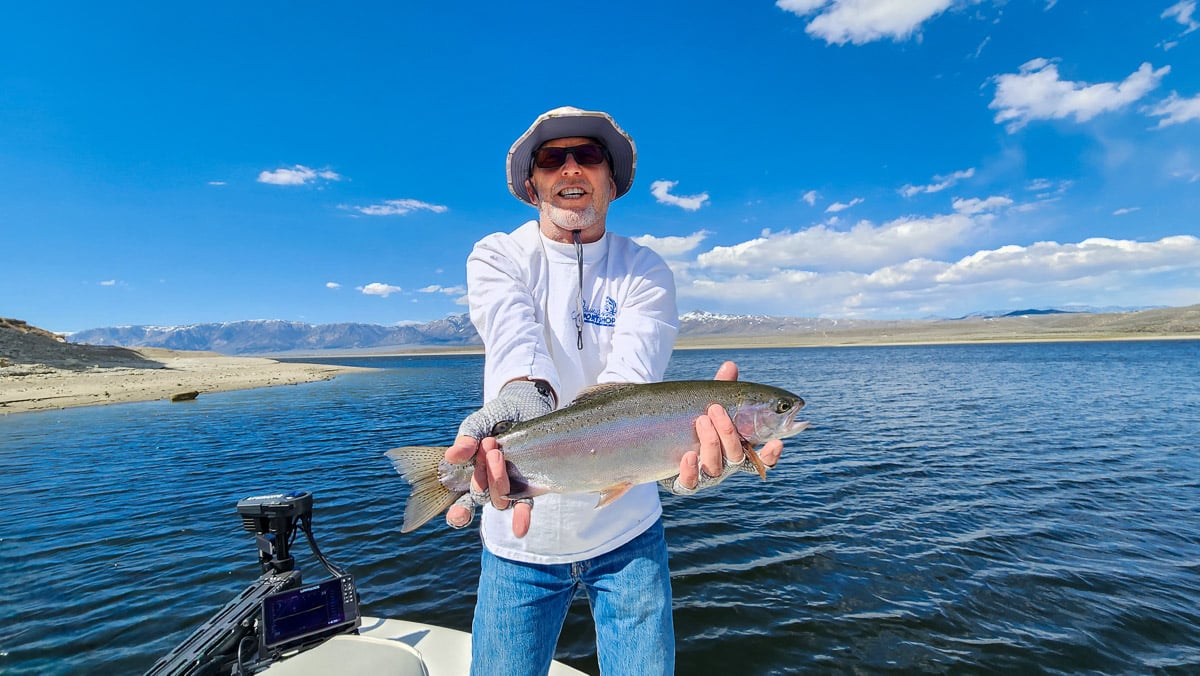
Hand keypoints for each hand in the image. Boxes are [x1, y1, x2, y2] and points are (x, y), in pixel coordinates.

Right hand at [444, 379, 553, 533]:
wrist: (526, 405)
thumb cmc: (497, 416)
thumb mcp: (478, 423)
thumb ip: (467, 437)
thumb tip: (452, 455)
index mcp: (471, 475)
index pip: (460, 501)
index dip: (457, 513)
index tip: (457, 514)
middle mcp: (488, 486)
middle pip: (480, 496)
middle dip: (482, 474)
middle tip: (488, 445)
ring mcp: (509, 486)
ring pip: (500, 500)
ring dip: (497, 482)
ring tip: (498, 453)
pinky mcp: (529, 484)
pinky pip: (524, 504)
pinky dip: (521, 516)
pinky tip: (520, 529)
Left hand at [664, 361, 784, 493]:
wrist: (663, 440)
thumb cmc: (695, 420)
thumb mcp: (708, 402)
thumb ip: (722, 388)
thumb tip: (730, 365)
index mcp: (738, 448)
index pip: (762, 459)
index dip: (772, 454)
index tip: (777, 441)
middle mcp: (726, 465)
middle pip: (737, 456)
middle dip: (728, 431)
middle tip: (715, 408)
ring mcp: (706, 476)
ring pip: (716, 467)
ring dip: (711, 443)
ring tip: (701, 420)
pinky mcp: (684, 482)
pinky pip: (690, 483)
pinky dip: (691, 470)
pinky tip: (688, 455)